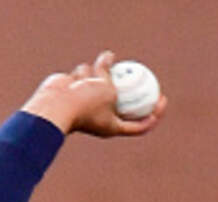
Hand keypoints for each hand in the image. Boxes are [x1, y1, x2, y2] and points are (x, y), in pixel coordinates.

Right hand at [21, 50, 166, 136]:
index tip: (162, 98)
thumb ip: (110, 75)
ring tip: (88, 81)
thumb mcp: (107, 89)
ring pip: (101, 81)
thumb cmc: (84, 103)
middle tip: (139, 72)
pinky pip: (85, 76)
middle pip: (121, 100)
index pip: (140, 126)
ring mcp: (89, 104)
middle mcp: (102, 117)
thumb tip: (109, 57)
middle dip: (127, 87)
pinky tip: (78, 76)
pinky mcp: (76, 92)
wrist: (55, 105)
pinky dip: (83, 74)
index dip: (155, 115)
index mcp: (114, 127)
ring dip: (97, 76)